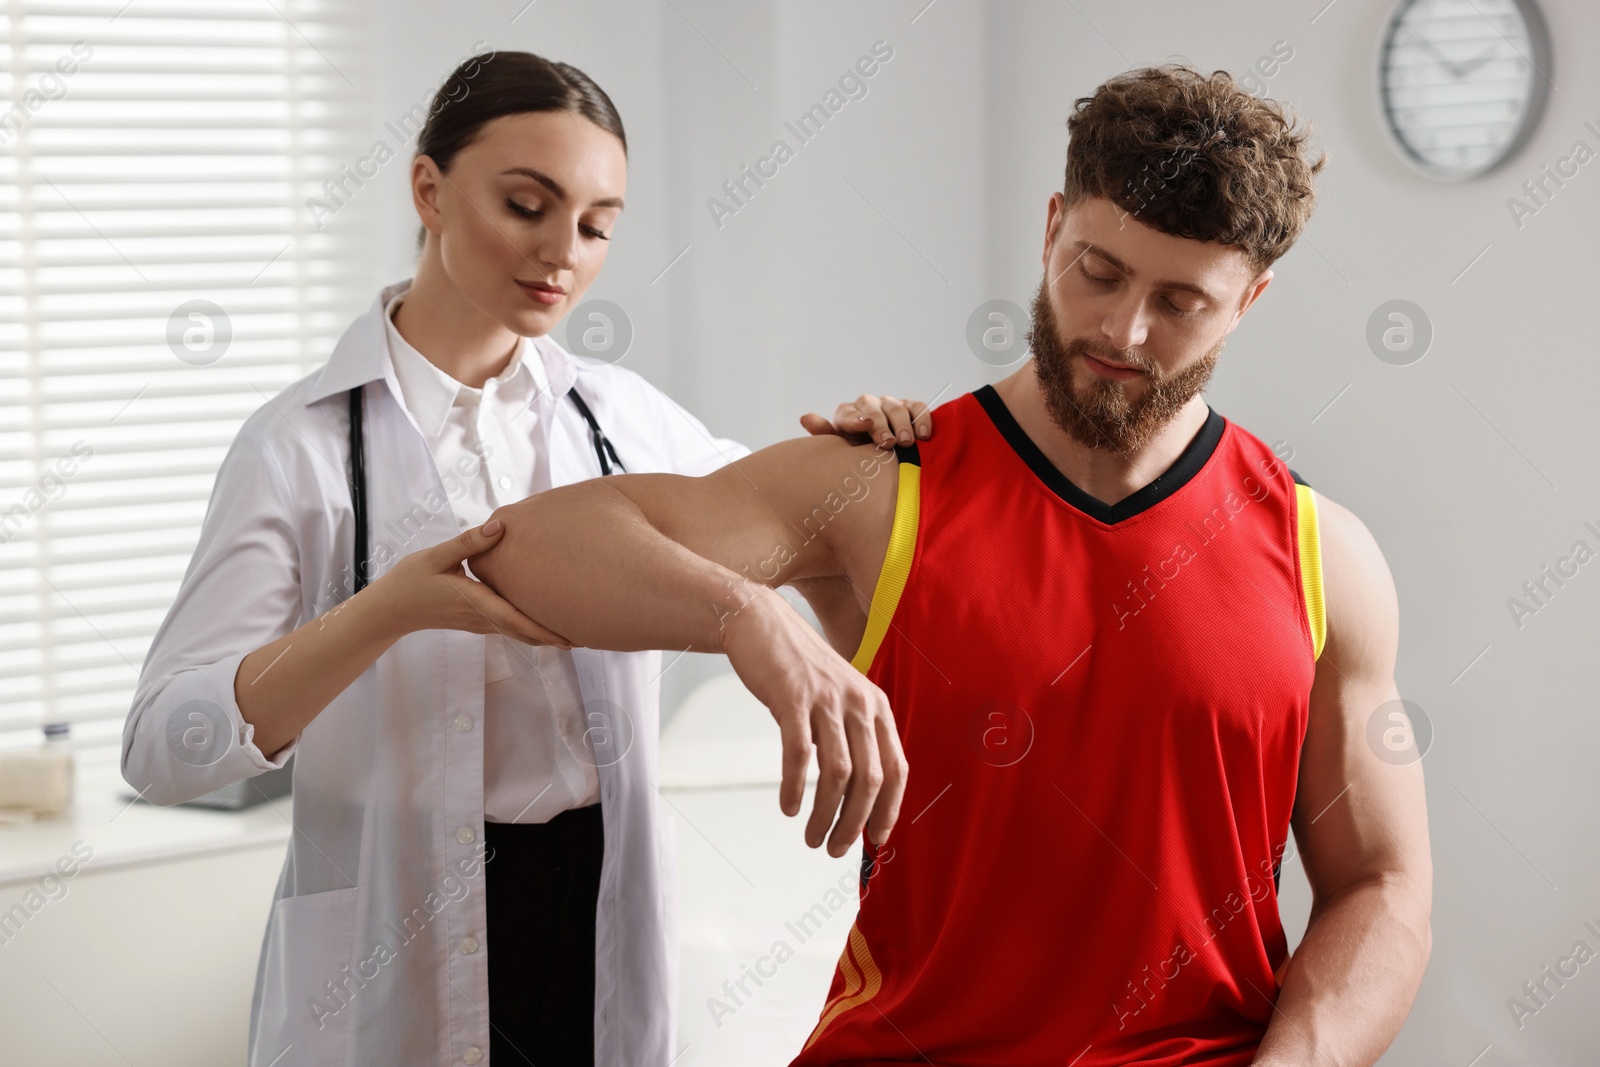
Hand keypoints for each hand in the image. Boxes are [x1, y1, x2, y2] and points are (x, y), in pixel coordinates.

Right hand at [369, 519, 573, 647]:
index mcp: (475, 601)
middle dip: (554, 636)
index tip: (570, 633)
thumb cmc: (411, 580)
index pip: (515, 619)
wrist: (391, 609)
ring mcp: (479, 623)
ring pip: (517, 633)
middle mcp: (481, 618)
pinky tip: (544, 627)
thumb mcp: (435, 556)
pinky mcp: (476, 622)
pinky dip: (528, 631)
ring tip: (575, 634)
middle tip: (587, 636)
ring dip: (544, 636)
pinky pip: (507, 629)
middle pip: (523, 632)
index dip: (544, 629)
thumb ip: (467, 542)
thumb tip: (499, 525)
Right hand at [721, 585, 906, 855]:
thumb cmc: (797, 669)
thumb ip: (850, 734)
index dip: (889, 809)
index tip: (876, 839)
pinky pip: (799, 754)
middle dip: (855, 822)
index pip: (896, 768)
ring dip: (826, 814)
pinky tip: (789, 807)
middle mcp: (859, 702)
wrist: (760, 623)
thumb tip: (854, 791)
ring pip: (838, 773)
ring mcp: (827, 700)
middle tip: (835, 849)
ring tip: (812, 838)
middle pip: (870, 778)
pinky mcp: (793, 698)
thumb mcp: (837, 696)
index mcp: (876, 706)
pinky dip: (796, 787)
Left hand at [800, 393, 931, 448]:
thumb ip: (824, 434)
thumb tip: (806, 417)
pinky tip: (924, 434)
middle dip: (882, 424)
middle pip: (874, 408)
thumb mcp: (840, 448)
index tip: (866, 426)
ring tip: (908, 442)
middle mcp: (868, 406)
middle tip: (889, 443)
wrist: (881, 458)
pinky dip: (922, 418)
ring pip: (897, 407)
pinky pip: (917, 407)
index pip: (848, 413)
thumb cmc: (856, 454)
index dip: (857, 419)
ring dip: (903, 424)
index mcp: (847, 415)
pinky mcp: (910, 407)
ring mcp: (890, 405)